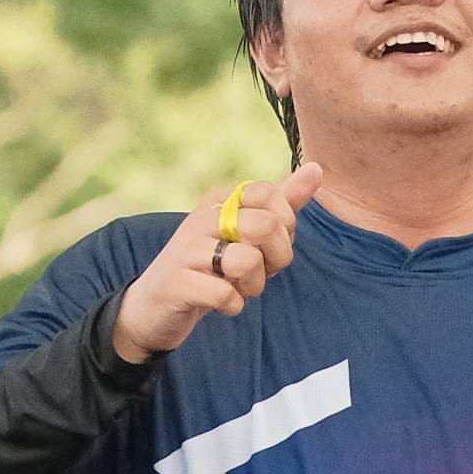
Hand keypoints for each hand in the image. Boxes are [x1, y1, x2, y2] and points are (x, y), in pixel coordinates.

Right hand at [112, 166, 327, 363]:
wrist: (155, 304)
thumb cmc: (211, 266)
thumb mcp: (247, 231)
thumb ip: (282, 202)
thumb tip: (317, 168)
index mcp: (221, 199)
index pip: (270, 193)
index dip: (283, 226)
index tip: (268, 244)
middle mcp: (203, 217)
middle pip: (266, 226)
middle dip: (274, 260)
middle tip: (255, 271)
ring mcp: (187, 249)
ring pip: (247, 262)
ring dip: (251, 286)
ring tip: (234, 286)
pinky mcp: (178, 283)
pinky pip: (225, 295)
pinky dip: (231, 306)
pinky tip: (219, 303)